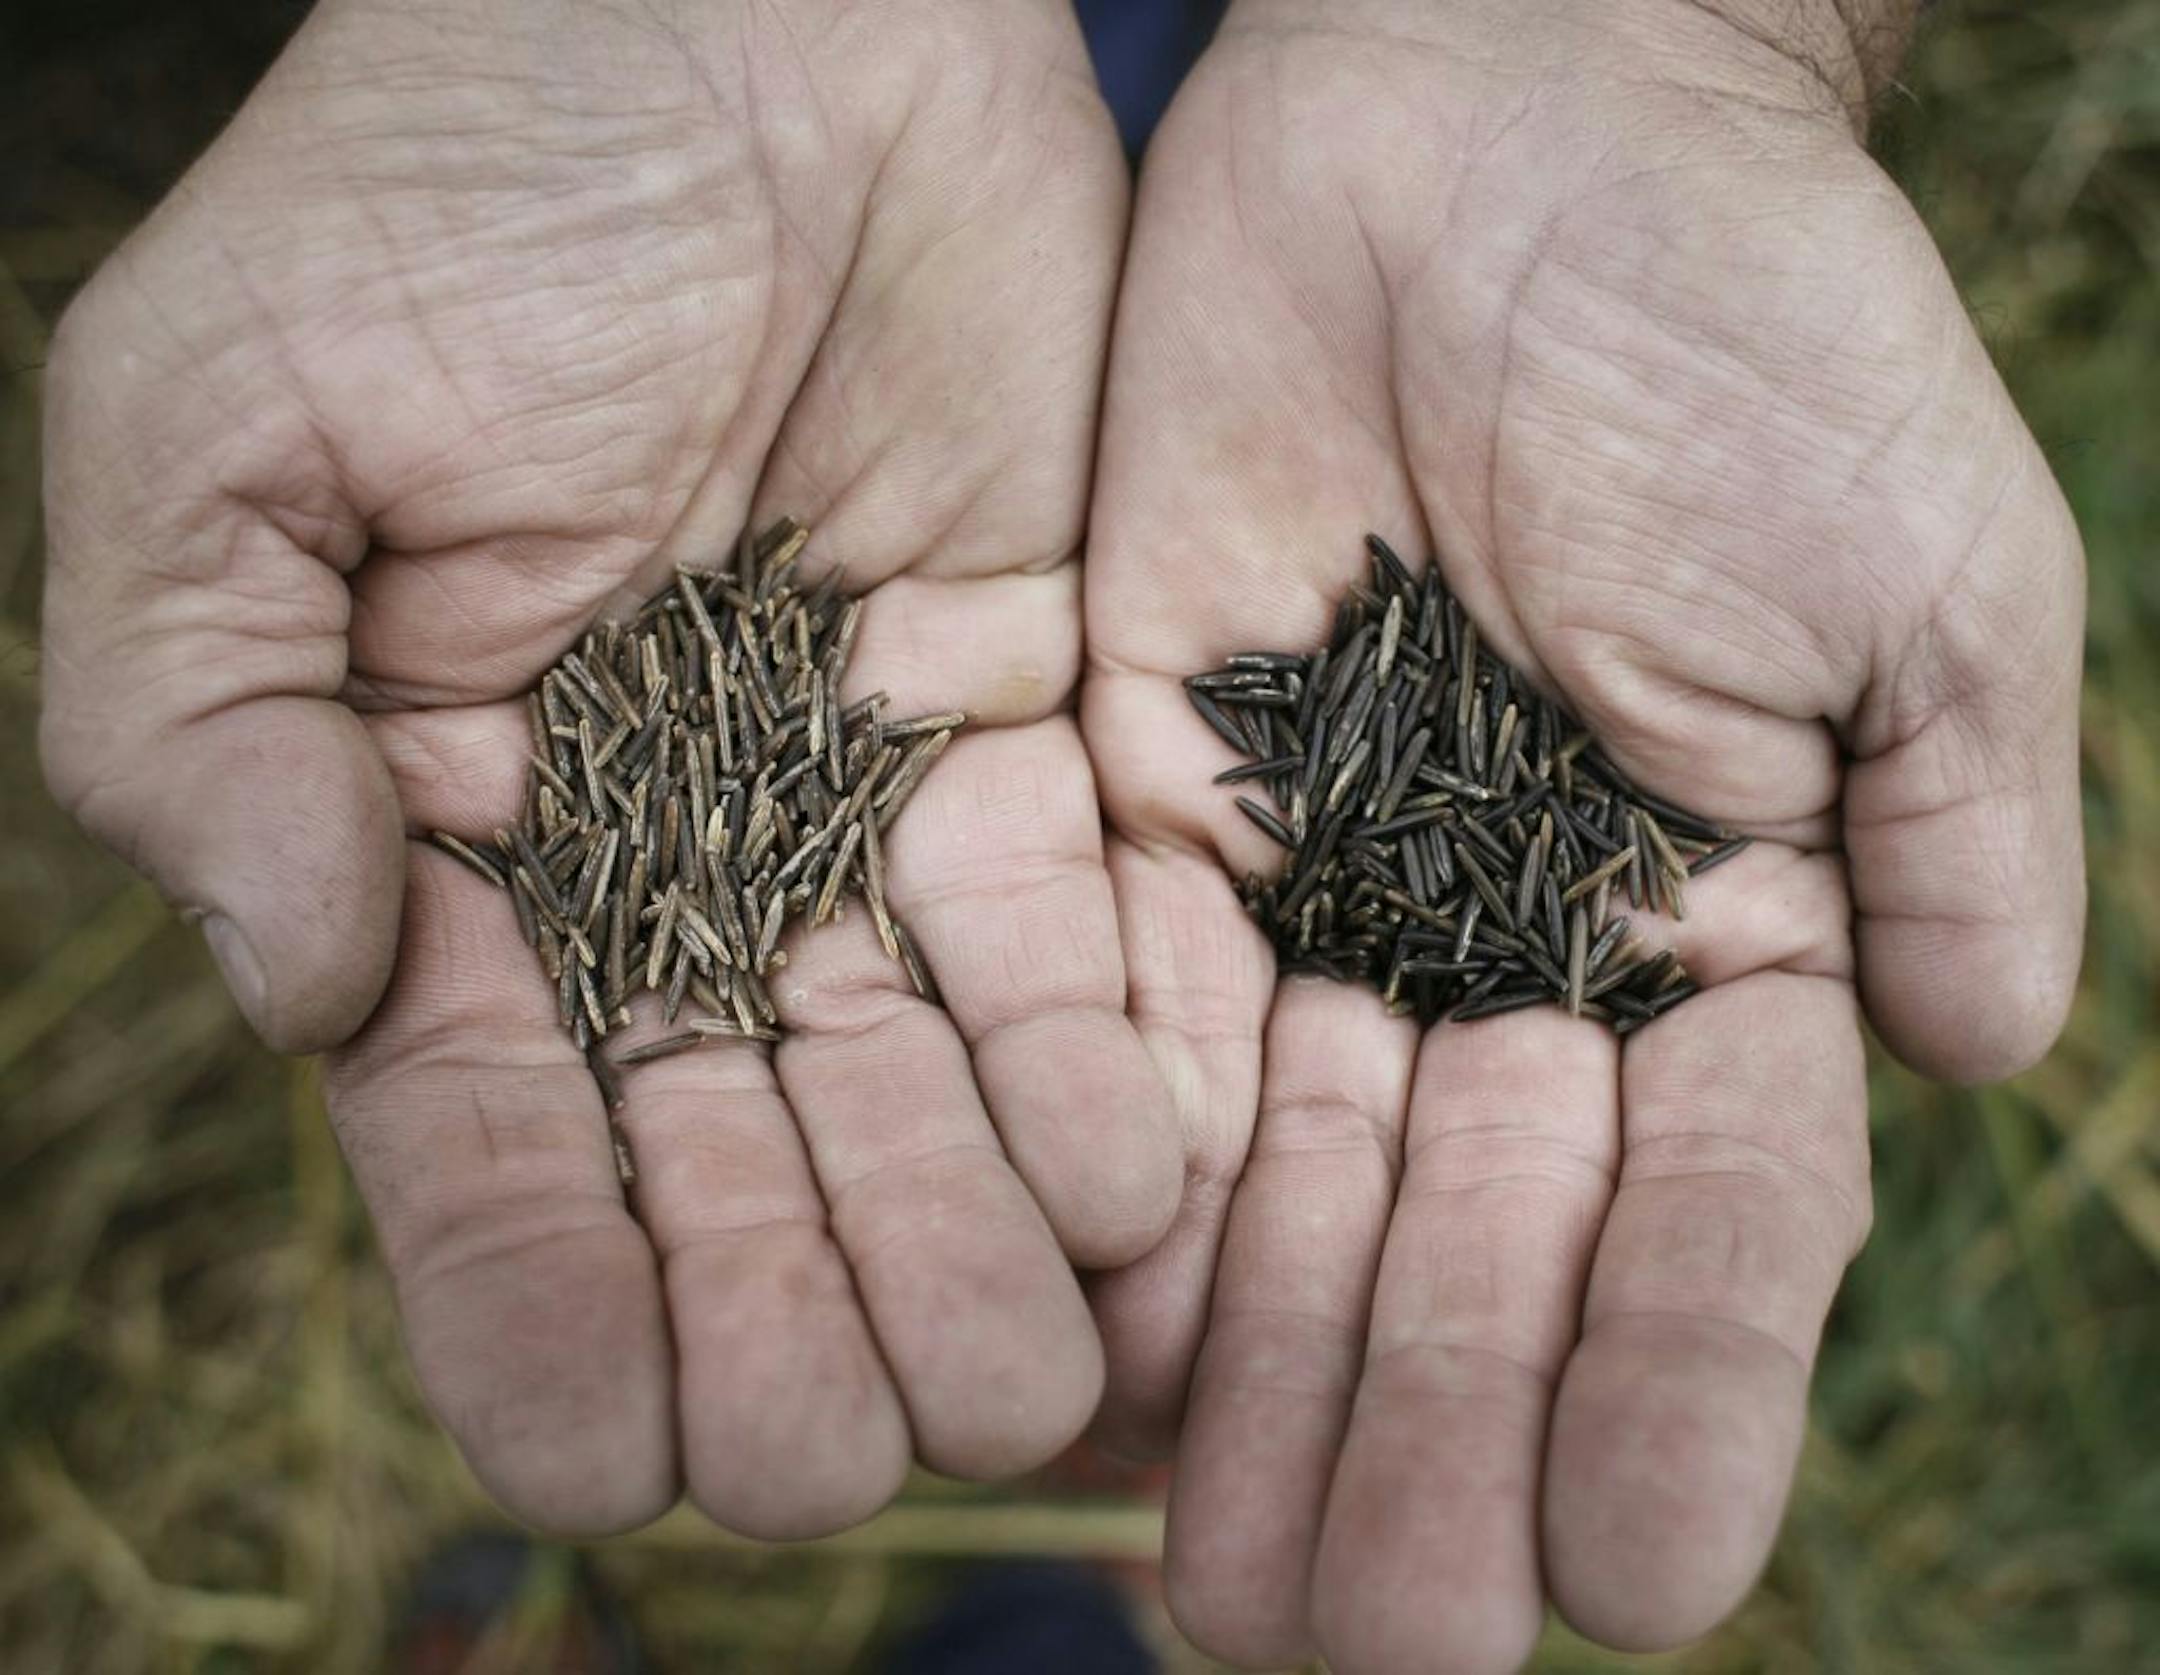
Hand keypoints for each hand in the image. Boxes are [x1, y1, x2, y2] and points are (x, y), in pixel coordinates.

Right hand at [41, 0, 1178, 1538]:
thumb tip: (298, 985)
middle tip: (845, 1452)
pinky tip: (1143, 1189)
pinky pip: (1069, 930)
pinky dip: (1101, 1062)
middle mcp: (662, 863)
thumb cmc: (449, 183)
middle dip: (783, 1312)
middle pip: (726, 1155)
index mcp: (445, 837)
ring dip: (961, 1240)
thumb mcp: (221, 422)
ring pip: (914, 1083)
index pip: (489, 1131)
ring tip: (1023, 1377)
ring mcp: (853, 805)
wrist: (733, 15)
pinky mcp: (1028, 725)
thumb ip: (198, 713)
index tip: (604, 1444)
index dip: (534, 1295)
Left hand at [1083, 0, 2082, 1666]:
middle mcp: (1501, 943)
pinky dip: (1110, 1194)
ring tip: (1223, 1598)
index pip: (1712, 1213)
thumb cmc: (1741, 315)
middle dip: (1431, 1445)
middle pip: (1472, 1251)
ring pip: (1285, 1192)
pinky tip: (1086, 1363)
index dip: (1680, 1389)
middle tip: (1372, 1653)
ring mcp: (1315, 887)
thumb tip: (1993, 1062)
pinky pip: (1115, 1029)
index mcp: (1709, 924)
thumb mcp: (1914, 569)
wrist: (1499, 122)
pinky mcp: (1138, 801)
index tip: (1645, 1583)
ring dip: (1262, 1393)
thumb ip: (1950, 823)